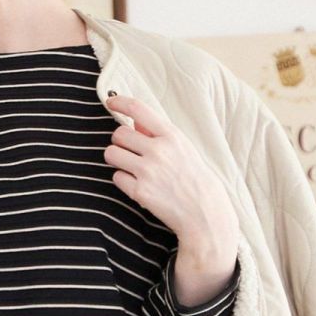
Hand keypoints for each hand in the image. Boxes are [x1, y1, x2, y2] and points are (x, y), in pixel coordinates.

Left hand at [104, 93, 240, 305]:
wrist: (204, 212)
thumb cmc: (193, 178)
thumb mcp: (182, 148)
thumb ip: (157, 134)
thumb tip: (134, 122)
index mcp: (171, 135)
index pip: (138, 109)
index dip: (120, 102)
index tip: (111, 103)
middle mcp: (158, 150)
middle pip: (119, 133)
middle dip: (120, 142)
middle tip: (129, 152)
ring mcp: (147, 171)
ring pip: (111, 153)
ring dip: (116, 159)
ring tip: (130, 167)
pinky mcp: (139, 191)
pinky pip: (116, 177)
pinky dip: (123, 180)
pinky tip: (137, 185)